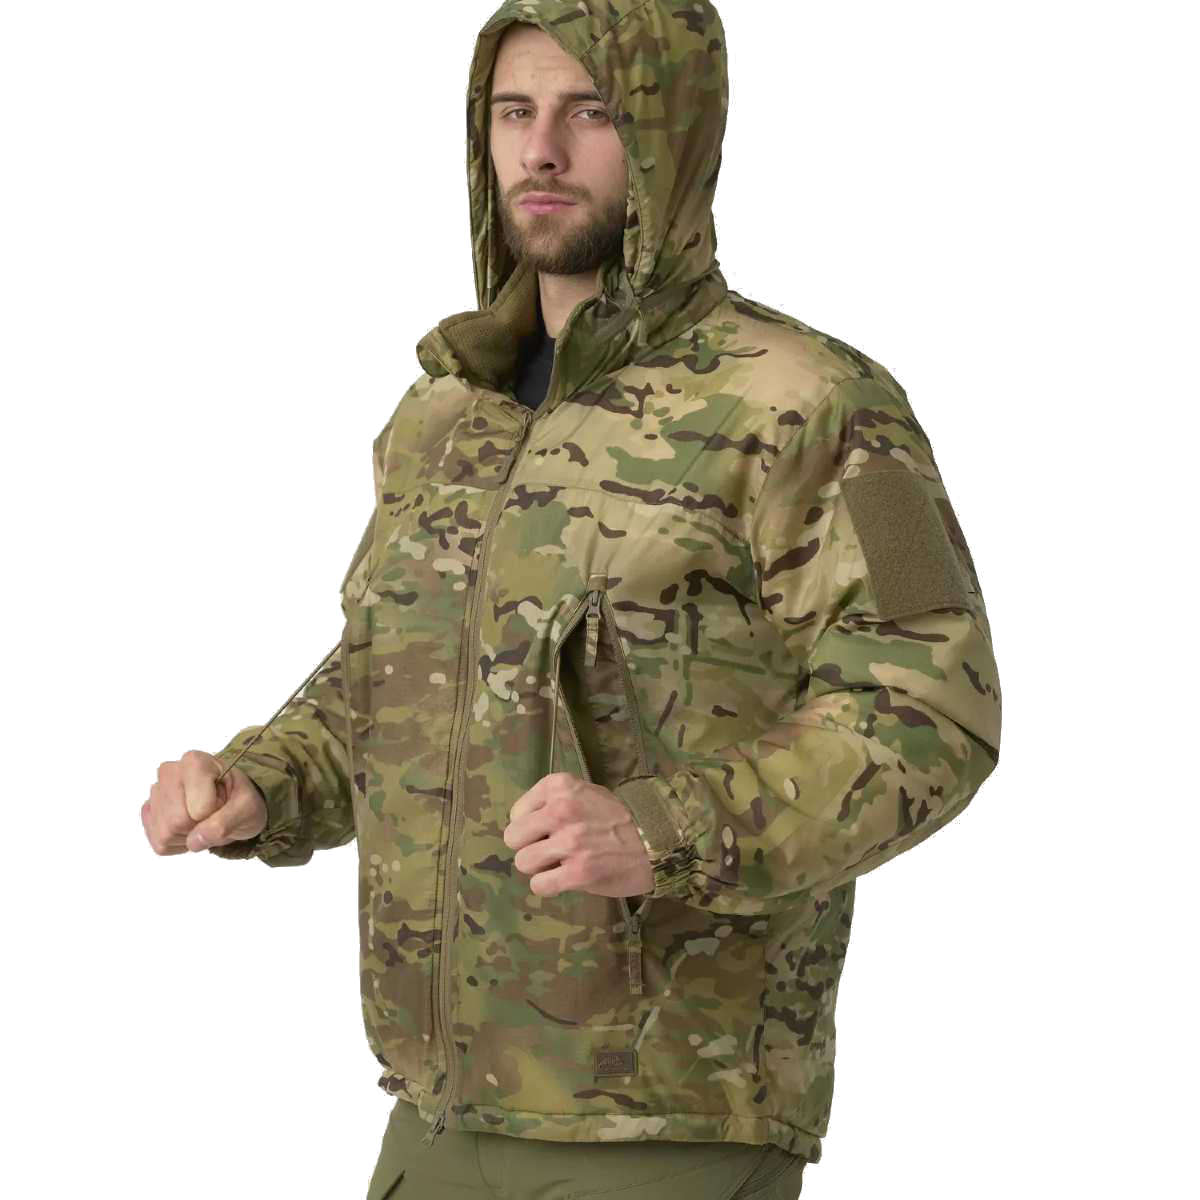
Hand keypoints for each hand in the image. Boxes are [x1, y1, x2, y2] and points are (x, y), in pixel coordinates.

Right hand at [140, 749, 267, 854]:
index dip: (214, 815)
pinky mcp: (149, 812)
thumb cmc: (240, 799)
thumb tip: (193, 842)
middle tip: (213, 814)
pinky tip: (190, 827)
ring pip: (165, 835)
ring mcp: (155, 792)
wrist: (231, 801)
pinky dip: (179, 843)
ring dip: (189, 836)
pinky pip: (160, 843)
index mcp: (195, 762)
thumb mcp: (248, 809)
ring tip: (202, 819)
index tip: (224, 804)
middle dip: (199, 827)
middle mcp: (169, 772)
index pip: (198, 809)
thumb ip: (224, 823)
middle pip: (176, 822)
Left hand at [503, 771, 652, 899]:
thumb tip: (524, 826)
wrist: (657, 841)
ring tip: (560, 865)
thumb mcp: (586, 792)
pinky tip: (564, 880)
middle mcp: (561, 810)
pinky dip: (548, 887)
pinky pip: (539, 885)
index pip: (517, 813)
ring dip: (540, 868)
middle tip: (550, 850)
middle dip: (529, 847)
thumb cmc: (619, 818)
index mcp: (560, 786)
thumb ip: (555, 802)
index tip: (548, 831)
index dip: (530, 826)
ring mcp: (569, 842)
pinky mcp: (578, 872)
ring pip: (523, 862)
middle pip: (514, 838)